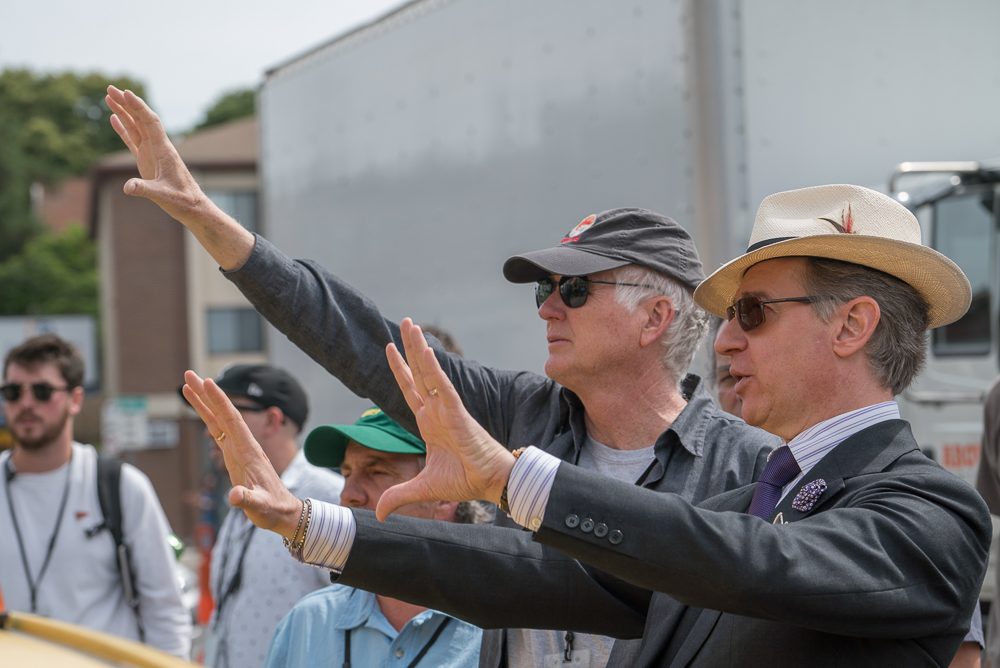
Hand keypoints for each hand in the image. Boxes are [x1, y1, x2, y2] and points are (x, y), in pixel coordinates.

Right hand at [106, 86, 207, 220]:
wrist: (192, 206)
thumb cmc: (182, 200)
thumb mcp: (163, 196)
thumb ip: (144, 189)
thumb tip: (127, 187)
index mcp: (164, 150)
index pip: (151, 122)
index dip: (139, 107)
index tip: (126, 93)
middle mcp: (158, 147)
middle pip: (141, 119)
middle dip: (127, 103)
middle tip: (110, 88)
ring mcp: (152, 153)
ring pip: (136, 127)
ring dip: (123, 112)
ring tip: (109, 97)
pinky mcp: (147, 160)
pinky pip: (133, 140)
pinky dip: (123, 129)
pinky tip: (114, 117)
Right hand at [182, 370, 302, 537]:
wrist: (282, 511)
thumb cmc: (272, 508)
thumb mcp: (259, 507)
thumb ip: (247, 500)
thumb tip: (234, 496)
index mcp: (249, 451)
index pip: (232, 420)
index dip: (219, 401)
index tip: (207, 382)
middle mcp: (244, 444)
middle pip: (223, 412)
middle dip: (206, 393)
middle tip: (188, 374)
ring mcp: (238, 447)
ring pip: (218, 419)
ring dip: (203, 401)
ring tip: (187, 384)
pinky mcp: (234, 454)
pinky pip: (217, 431)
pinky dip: (206, 417)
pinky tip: (197, 408)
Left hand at [378, 319, 515, 520]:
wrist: (490, 484)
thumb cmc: (465, 480)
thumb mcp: (422, 489)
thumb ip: (398, 496)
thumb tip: (376, 513)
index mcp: (429, 422)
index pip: (409, 390)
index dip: (399, 370)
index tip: (389, 349)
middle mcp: (437, 410)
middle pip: (418, 372)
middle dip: (409, 348)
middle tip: (403, 323)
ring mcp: (447, 409)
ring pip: (430, 372)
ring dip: (419, 348)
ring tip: (410, 324)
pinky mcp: (458, 414)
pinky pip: (444, 387)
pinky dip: (435, 370)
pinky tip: (426, 351)